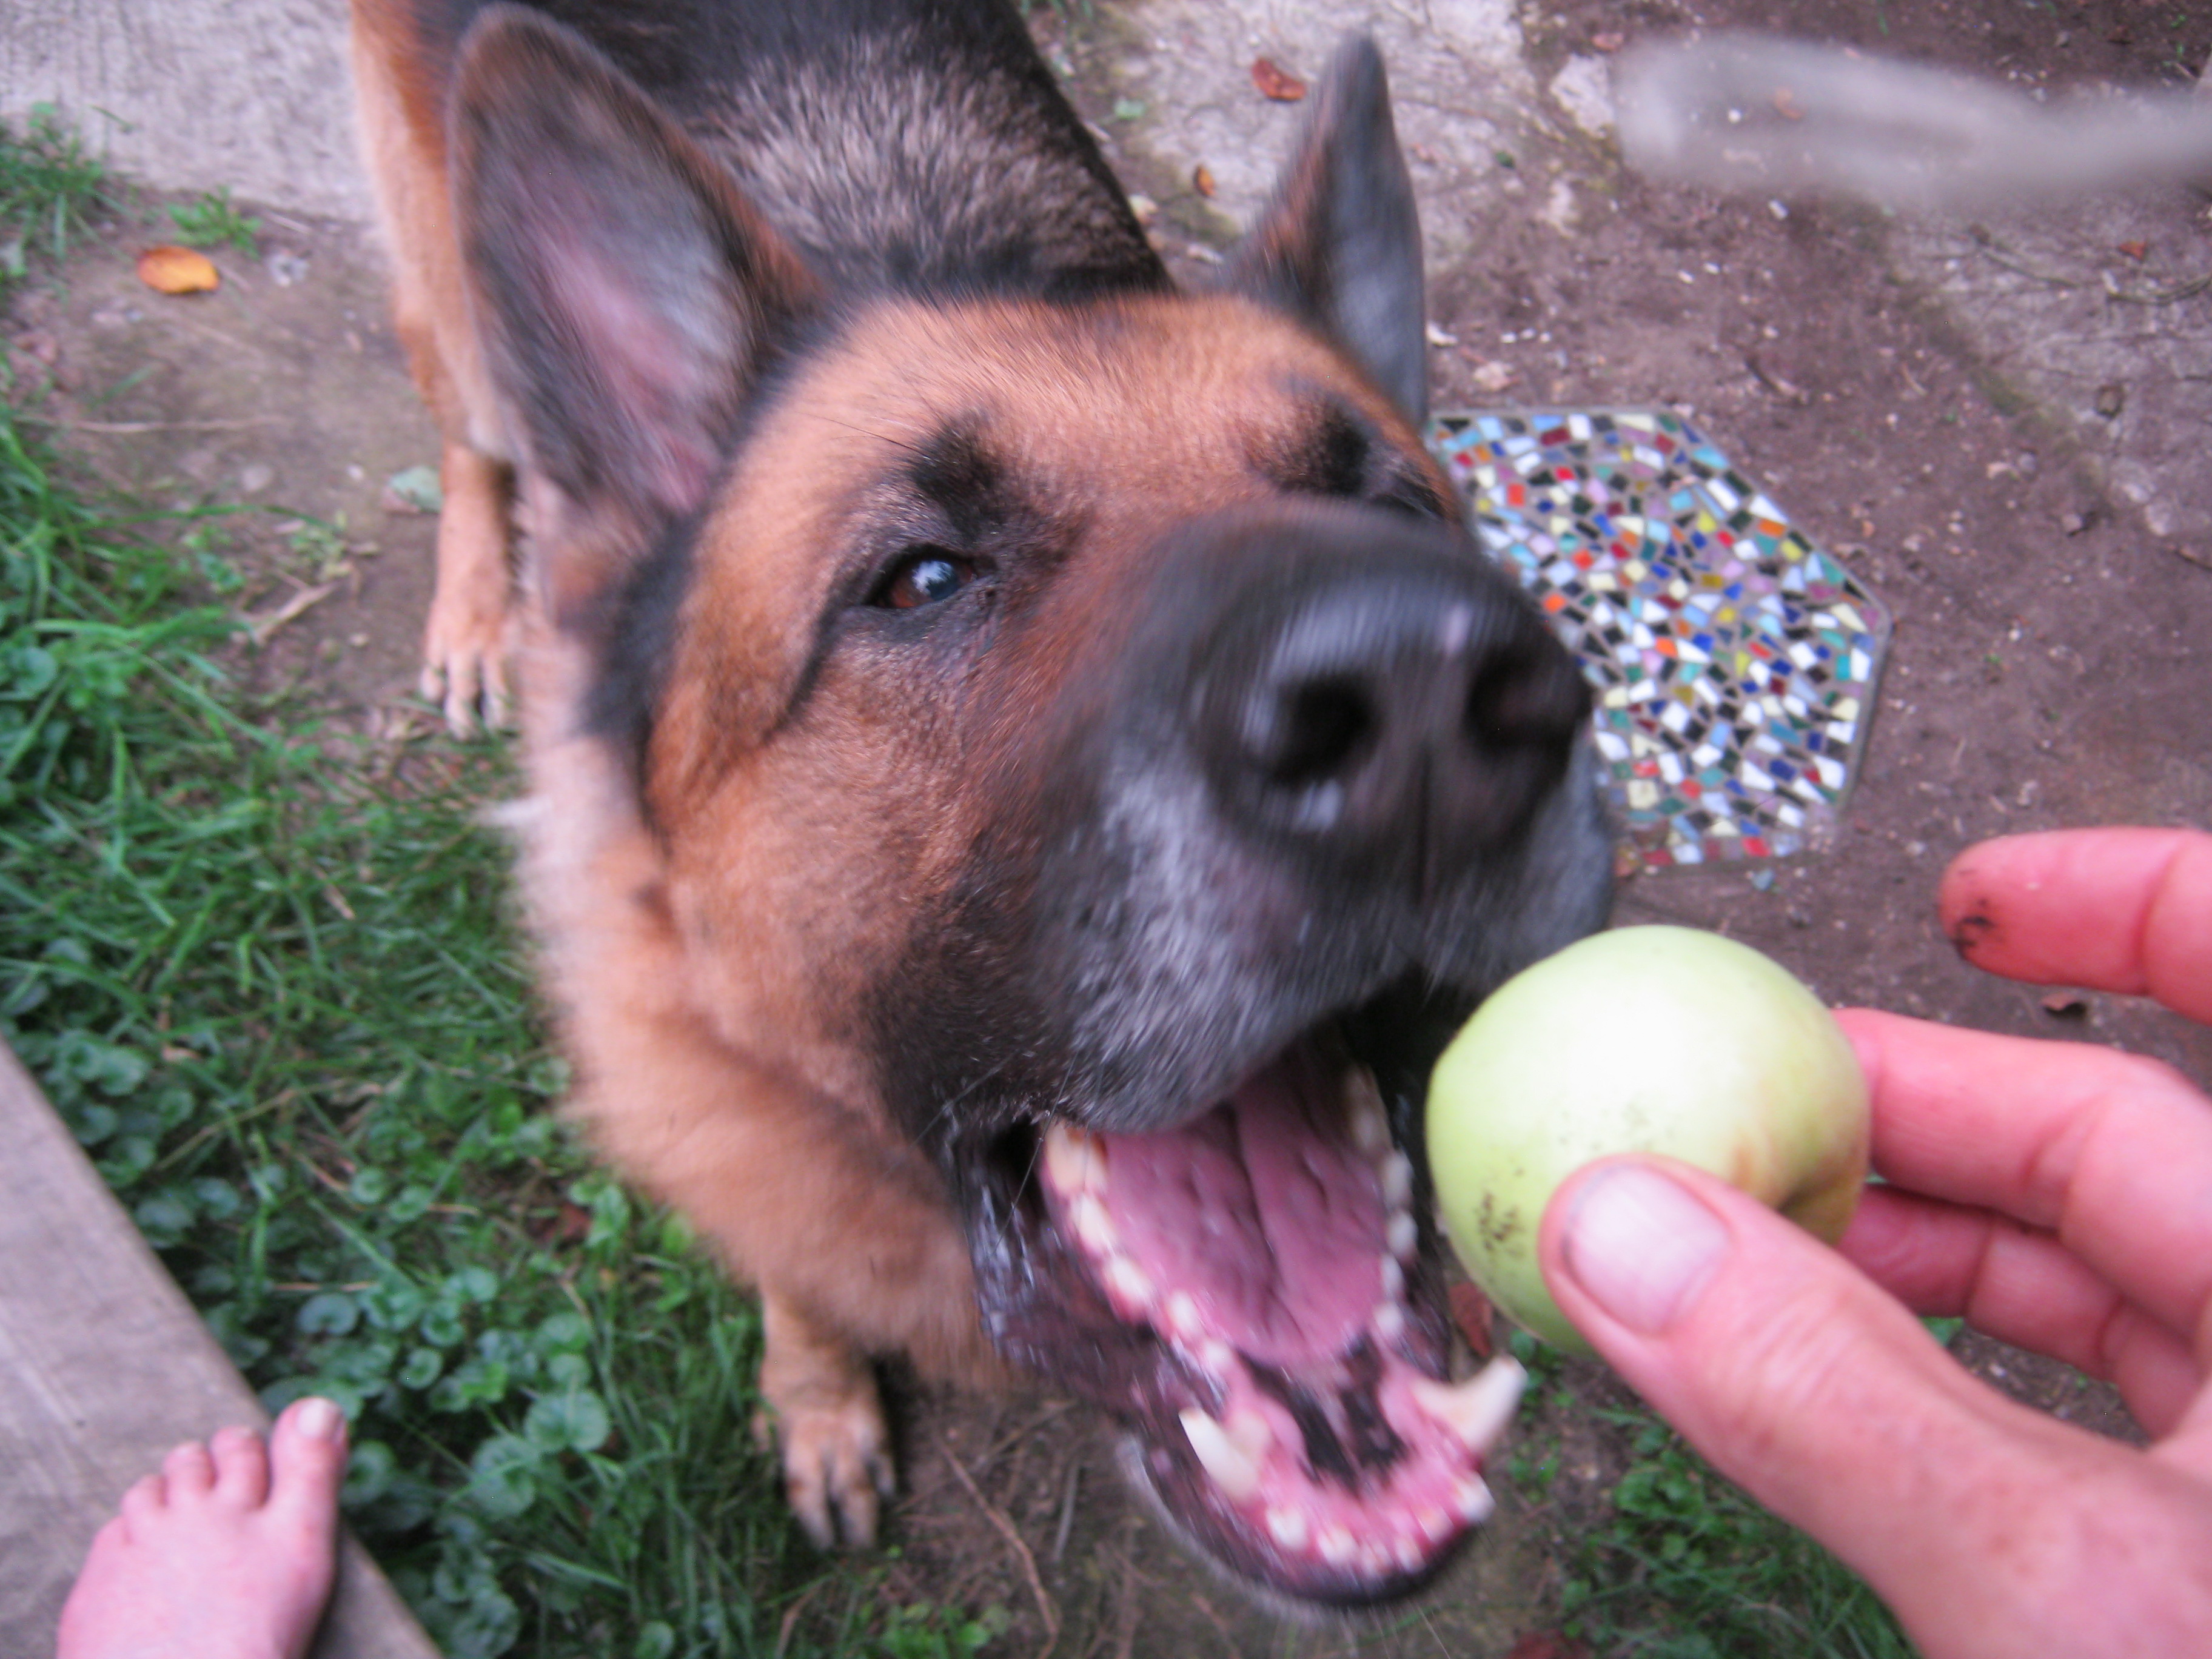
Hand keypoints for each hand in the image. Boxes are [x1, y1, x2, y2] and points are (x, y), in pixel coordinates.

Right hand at [1534, 828, 2211, 1658]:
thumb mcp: (2072, 1595)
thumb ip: (1833, 1401)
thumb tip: (1623, 1234)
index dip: (2128, 904)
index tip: (1970, 893)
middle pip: (2131, 1155)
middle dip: (1924, 1121)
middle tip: (1745, 1122)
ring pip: (2097, 1296)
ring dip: (1917, 1263)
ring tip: (1750, 1254)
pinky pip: (2084, 1419)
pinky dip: (1954, 1386)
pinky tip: (1843, 1389)